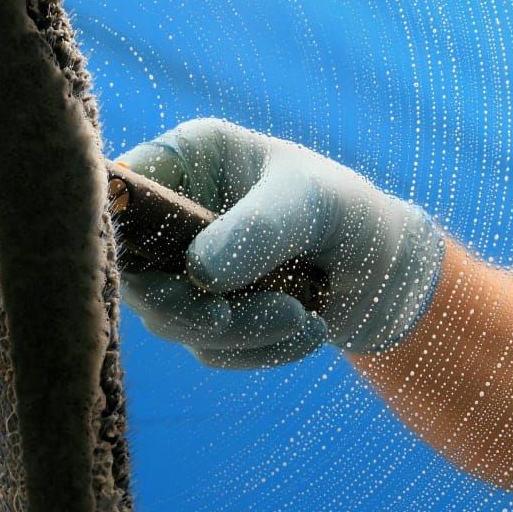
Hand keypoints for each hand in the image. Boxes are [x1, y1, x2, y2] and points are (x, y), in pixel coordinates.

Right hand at [117, 118, 442, 367]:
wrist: (393, 272)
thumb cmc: (351, 212)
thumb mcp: (311, 206)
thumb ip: (257, 231)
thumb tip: (198, 273)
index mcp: (187, 161)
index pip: (119, 193)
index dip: (119, 234)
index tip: (159, 270)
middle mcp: (174, 212)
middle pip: (133, 271)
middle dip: (185, 307)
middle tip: (230, 317)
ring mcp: (185, 267)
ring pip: (170, 320)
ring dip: (237, 332)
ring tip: (303, 317)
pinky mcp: (205, 313)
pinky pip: (208, 348)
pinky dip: (259, 350)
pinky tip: (308, 330)